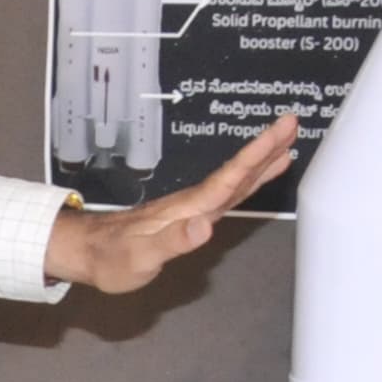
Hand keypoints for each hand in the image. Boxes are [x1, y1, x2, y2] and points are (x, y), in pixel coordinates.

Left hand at [44, 116, 299, 294]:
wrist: (88, 253)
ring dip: (259, 162)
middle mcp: (193, 204)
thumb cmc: (112, 258)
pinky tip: (254, 179)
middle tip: (292, 123)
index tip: (282, 132)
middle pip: (236, 172)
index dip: (257, 156)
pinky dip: (245, 182)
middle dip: (265, 148)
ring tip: (286, 145)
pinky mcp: (188, 216)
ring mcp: (191, 208)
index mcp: (188, 209)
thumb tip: (204, 227)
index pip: (229, 178)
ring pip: (233, 180)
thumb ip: (172, 242)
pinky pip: (225, 194)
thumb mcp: (141, 257)